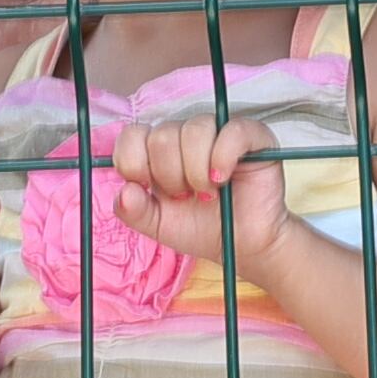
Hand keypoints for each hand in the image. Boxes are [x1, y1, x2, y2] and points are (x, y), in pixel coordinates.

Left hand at [106, 112, 288, 268]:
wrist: (243, 246)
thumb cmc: (203, 230)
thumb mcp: (158, 226)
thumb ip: (133, 211)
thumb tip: (125, 191)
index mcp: (158, 152)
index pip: (132, 135)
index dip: (135, 163)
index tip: (149, 187)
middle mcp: (185, 136)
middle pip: (162, 136)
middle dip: (171, 176)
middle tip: (187, 197)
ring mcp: (217, 132)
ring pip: (194, 131)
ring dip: (197, 172)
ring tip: (209, 193)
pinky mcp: (251, 136)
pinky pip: (231, 131)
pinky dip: (223, 158)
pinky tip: (223, 179)